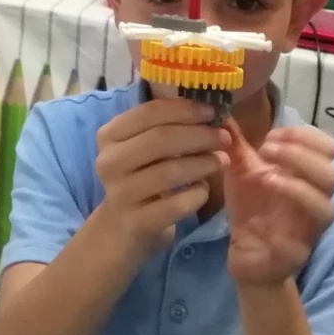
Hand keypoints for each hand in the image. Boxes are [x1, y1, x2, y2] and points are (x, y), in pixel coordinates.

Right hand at [93, 96, 223, 257]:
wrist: (122, 226)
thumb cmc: (140, 176)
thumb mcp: (141, 146)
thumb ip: (165, 126)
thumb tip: (207, 109)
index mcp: (109, 135)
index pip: (149, 113)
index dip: (184, 110)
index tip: (212, 112)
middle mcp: (109, 162)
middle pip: (160, 139)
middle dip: (199, 135)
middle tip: (224, 138)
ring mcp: (120, 193)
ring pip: (170, 171)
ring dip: (203, 163)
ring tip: (221, 161)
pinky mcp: (136, 221)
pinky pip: (177, 204)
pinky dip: (197, 193)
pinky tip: (203, 189)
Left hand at [221, 124, 333, 286]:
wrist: (246, 256)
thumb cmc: (251, 208)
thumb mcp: (241, 172)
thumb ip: (236, 145)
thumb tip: (221, 114)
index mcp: (306, 177)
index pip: (328, 149)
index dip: (304, 137)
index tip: (271, 135)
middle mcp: (315, 202)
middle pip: (332, 175)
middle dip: (300, 157)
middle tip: (266, 151)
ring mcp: (308, 231)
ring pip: (325, 209)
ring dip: (297, 188)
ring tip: (266, 178)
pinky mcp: (293, 258)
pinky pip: (297, 247)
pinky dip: (276, 234)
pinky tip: (255, 223)